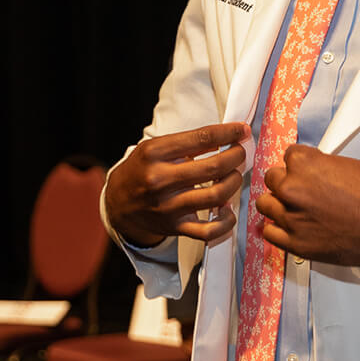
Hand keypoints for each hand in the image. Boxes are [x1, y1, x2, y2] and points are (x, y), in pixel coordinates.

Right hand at [104, 123, 247, 247]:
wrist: (117, 203)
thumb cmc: (141, 170)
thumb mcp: (155, 148)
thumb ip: (186, 143)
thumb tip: (227, 136)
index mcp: (155, 153)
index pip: (201, 138)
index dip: (228, 132)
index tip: (241, 130)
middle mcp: (161, 180)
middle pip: (213, 167)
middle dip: (236, 156)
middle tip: (240, 152)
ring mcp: (168, 206)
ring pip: (216, 196)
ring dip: (234, 182)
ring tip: (234, 175)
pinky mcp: (175, 227)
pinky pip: (209, 230)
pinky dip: (225, 222)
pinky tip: (227, 210)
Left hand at [257, 145, 359, 266]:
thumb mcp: (347, 166)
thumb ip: (320, 167)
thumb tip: (309, 172)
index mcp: (304, 165)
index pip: (288, 155)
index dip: (300, 164)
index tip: (309, 172)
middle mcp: (292, 189)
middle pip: (273, 178)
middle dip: (287, 181)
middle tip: (303, 189)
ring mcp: (292, 218)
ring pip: (266, 204)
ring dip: (278, 202)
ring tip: (295, 207)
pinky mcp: (297, 243)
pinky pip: (269, 231)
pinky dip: (277, 227)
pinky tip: (290, 226)